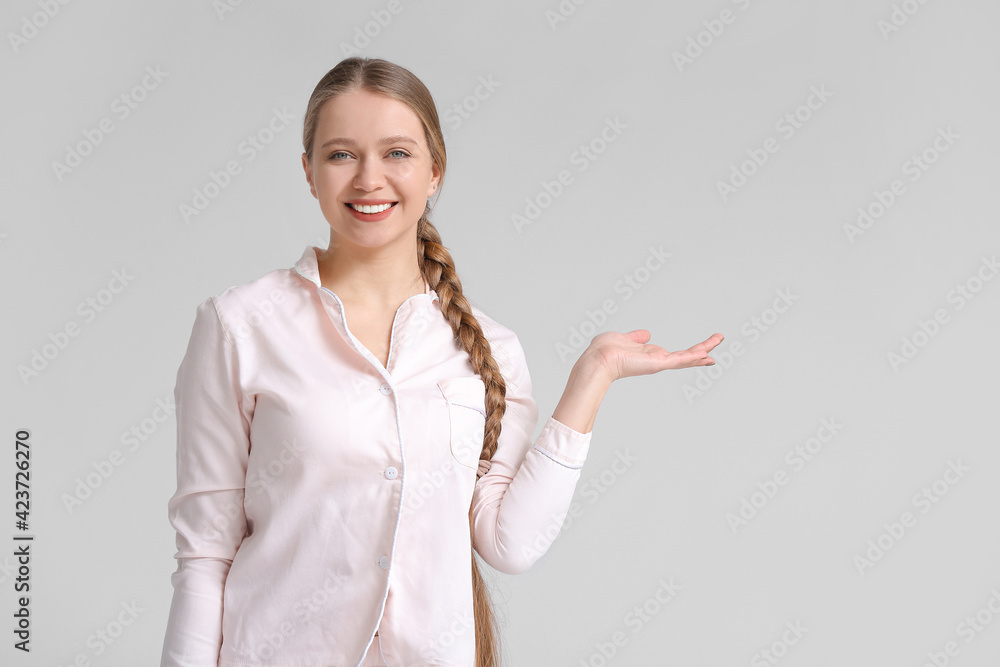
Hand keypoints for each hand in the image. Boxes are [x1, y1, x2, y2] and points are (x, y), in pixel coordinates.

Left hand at [584, 330, 723, 383]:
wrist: (598, 359)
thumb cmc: (604, 350)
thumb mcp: (624, 338)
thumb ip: (636, 337)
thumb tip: (646, 334)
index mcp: (649, 355)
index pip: (673, 354)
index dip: (688, 352)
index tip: (703, 350)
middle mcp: (656, 360)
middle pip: (685, 356)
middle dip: (702, 349)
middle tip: (718, 339)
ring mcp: (659, 363)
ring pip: (687, 357)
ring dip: (704, 349)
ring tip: (719, 339)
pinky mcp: (659, 363)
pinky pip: (681, 359)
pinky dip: (694, 356)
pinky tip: (707, 353)